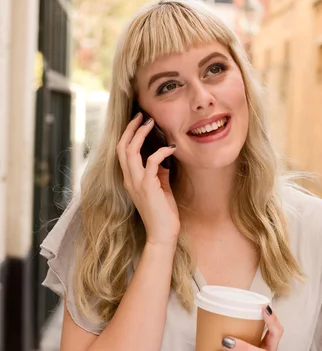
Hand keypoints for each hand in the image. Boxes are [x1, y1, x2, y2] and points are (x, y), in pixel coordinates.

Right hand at [116, 112, 180, 245]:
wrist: (163, 234)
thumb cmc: (163, 213)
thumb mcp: (159, 188)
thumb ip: (158, 172)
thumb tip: (163, 156)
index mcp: (130, 179)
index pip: (122, 152)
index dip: (128, 135)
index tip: (139, 122)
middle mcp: (129, 179)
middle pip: (122, 147)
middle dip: (131, 129)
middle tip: (142, 116)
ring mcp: (136, 183)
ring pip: (131, 151)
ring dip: (141, 135)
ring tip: (151, 123)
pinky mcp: (148, 187)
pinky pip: (152, 162)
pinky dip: (161, 152)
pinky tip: (170, 148)